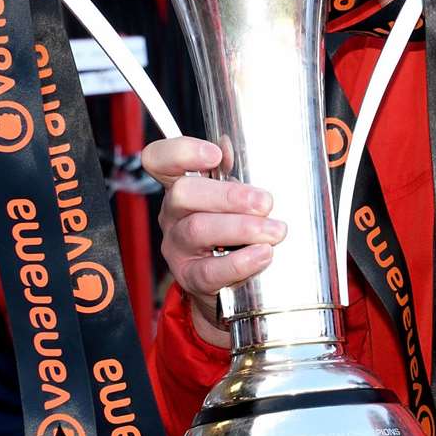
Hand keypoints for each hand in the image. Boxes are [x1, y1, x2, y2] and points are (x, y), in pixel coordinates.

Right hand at [143, 136, 285, 347]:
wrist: (229, 285)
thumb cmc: (237, 231)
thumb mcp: (238, 200)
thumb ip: (241, 175)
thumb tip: (246, 150)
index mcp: (183, 186)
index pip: (160, 160)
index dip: (180, 152)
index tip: (215, 154)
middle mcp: (173, 213)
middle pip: (183, 193)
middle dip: (229, 195)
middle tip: (265, 203)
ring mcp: (177, 245)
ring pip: (198, 229)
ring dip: (242, 228)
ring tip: (275, 231)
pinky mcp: (190, 277)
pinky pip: (209, 270)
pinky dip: (240, 262)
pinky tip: (263, 254)